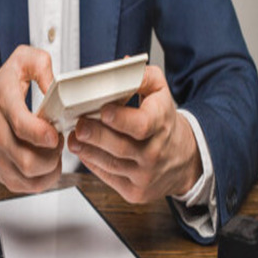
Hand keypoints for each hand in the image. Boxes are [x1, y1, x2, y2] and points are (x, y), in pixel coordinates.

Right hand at [0, 45, 62, 192]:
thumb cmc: (0, 90)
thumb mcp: (19, 63)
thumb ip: (41, 64)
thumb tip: (56, 84)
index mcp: (4, 106)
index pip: (21, 126)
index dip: (42, 134)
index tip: (54, 134)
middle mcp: (0, 136)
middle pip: (29, 161)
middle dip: (53, 155)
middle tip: (57, 140)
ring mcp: (1, 158)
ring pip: (31, 178)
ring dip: (51, 168)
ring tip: (53, 151)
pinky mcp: (5, 174)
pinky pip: (30, 187)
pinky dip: (46, 179)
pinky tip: (48, 163)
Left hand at [67, 64, 201, 202]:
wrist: (183, 160)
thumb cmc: (165, 124)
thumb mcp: (161, 93)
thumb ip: (141, 76)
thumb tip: (122, 65)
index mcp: (161, 125)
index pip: (141, 125)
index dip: (120, 119)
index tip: (103, 111)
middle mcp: (154, 153)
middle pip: (120, 147)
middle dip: (95, 135)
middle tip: (78, 125)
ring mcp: (145, 175)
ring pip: (110, 163)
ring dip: (87, 150)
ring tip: (74, 137)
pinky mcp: (135, 191)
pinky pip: (108, 177)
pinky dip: (92, 164)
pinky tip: (84, 151)